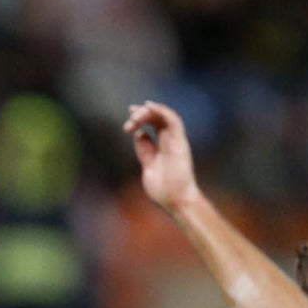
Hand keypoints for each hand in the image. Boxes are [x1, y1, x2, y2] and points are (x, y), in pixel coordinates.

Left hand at [123, 100, 200, 215]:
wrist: (176, 201)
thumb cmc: (163, 190)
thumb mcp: (148, 166)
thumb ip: (145, 150)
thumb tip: (140, 134)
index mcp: (161, 147)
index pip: (152, 126)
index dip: (141, 119)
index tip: (128, 122)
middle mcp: (169, 141)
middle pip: (157, 118)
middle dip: (142, 114)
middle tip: (129, 121)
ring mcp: (175, 141)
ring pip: (164, 116)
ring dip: (149, 112)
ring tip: (135, 116)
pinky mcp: (180, 142)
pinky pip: (173, 120)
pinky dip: (162, 111)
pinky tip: (149, 106)